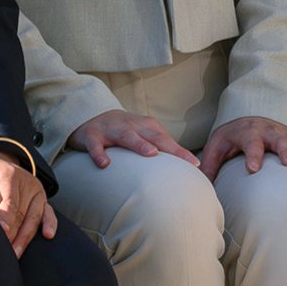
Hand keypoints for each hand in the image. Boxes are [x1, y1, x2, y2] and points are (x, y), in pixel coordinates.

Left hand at [0, 152, 57, 256]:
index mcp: (9, 175)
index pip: (9, 203)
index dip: (5, 222)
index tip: (1, 238)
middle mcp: (27, 182)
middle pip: (21, 214)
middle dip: (13, 236)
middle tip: (3, 255)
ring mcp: (36, 191)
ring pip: (34, 218)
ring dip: (25, 239)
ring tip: (15, 256)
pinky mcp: (42, 199)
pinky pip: (49, 213)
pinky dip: (49, 224)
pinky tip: (48, 236)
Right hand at [66, 109, 199, 170]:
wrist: (91, 116)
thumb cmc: (124, 131)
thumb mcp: (143, 135)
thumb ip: (160, 149)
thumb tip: (184, 169)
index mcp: (146, 127)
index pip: (166, 141)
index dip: (181, 152)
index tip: (195, 165)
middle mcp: (131, 126)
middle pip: (152, 136)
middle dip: (168, 147)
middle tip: (183, 160)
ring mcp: (111, 129)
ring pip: (127, 136)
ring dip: (139, 144)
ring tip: (151, 153)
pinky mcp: (92, 136)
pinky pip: (95, 145)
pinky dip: (99, 153)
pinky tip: (104, 164)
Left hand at [198, 114, 286, 180]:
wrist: (249, 118)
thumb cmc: (231, 138)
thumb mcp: (217, 147)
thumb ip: (209, 165)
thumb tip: (198, 186)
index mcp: (247, 132)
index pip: (250, 143)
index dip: (253, 155)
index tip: (253, 169)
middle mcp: (268, 131)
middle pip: (278, 140)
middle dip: (285, 152)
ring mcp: (284, 134)